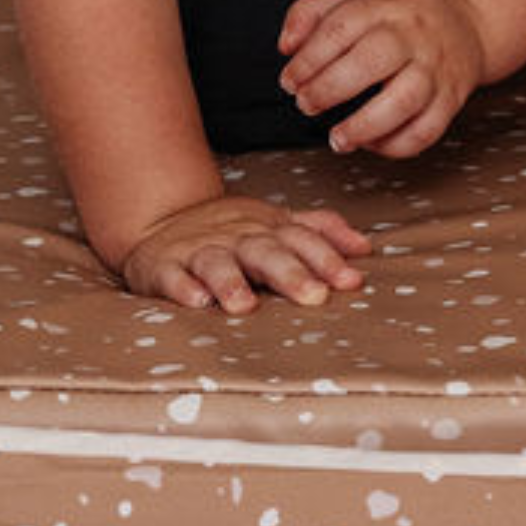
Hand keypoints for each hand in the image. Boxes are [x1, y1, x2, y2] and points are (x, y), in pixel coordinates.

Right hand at [117, 195, 370, 313]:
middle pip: (264, 251)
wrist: (161, 220)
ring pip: (216, 263)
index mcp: (266, 229)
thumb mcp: (274, 223)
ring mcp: (199, 251)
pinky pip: (172, 276)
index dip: (325, 258)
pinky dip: (183, 287)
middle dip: (289, 272)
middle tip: (314, 296)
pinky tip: (196, 300)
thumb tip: (364, 248)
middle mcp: (236, 238)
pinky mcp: (164, 266)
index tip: (350, 281)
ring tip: (245, 305)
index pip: (300, 239)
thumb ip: (318, 231)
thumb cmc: (231, 233)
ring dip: (230, 281)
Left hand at [278, 0, 486, 157]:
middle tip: (306, 105)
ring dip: (365, 127)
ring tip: (337, 138)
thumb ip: (312, 11)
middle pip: (369, 64)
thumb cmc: (402, 4)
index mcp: (381, 4)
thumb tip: (285, 46)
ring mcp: (435, 67)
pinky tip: (371, 143)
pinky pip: (428, 129)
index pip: (338, 31)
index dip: (307, 60)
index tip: (289, 81)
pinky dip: (397, 145)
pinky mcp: (453, 96)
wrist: (469, 11)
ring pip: (403, 101)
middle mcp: (411, 35)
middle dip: (329, 90)